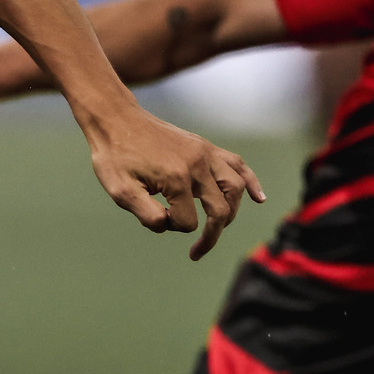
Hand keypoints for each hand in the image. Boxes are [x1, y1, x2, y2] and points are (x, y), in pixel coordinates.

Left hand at [86, 106, 264, 260]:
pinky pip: (238, 164)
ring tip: (218, 227)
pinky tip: (259, 198)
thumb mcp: (120, 192)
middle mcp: (197, 165)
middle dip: (211, 235)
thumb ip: (146, 215)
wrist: (117, 120)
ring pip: (235, 188)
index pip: (187, 222)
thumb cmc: (115, 157)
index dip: (172, 228)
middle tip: (196, 253)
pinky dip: (250, 182)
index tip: (156, 219)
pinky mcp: (206, 147)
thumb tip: (167, 227)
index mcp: (176, 179)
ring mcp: (205, 154)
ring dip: (231, 213)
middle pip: (220, 210)